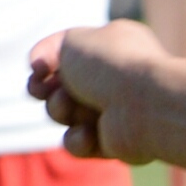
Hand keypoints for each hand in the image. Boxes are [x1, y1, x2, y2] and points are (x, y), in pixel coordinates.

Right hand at [30, 22, 175, 161]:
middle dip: (46, 90)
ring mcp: (115, 111)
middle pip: (58, 87)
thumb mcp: (74, 40)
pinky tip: (88, 134)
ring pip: (64, 115)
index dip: (43, 61)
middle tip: (50, 91)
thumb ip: (53, 49)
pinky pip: (79, 145)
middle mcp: (115, 79)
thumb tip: (43, 69)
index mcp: (112, 47)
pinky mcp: (115, 143)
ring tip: (71, 108)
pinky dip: (78, 140)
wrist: (147, 107)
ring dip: (59, 111)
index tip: (37, 68)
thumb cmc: (112, 66)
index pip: (65, 53)